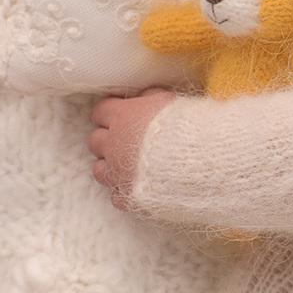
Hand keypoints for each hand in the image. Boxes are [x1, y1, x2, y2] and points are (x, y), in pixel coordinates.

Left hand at [88, 89, 175, 206]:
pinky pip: (116, 196)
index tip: (121, 115)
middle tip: (123, 140)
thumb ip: (152, 98)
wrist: (198, 162)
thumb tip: (145, 96)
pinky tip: (137, 186)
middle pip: (94, 141)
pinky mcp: (129, 195)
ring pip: (98, 171)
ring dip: (110, 166)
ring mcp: (119, 173)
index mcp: (123, 118)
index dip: (109, 113)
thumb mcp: (171, 102)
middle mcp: (114, 145)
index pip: (100, 111)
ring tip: (125, 165)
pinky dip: (124, 191)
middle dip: (106, 140)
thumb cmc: (186, 127)